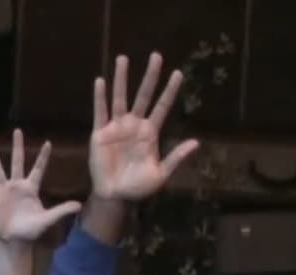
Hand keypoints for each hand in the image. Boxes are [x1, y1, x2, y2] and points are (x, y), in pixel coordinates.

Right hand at [0, 130, 82, 242]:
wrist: (15, 240)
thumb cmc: (31, 230)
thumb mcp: (47, 220)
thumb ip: (61, 211)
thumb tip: (79, 206)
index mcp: (30, 188)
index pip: (38, 169)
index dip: (42, 157)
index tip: (48, 142)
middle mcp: (16, 185)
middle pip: (17, 161)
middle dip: (17, 146)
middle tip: (18, 130)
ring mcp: (3, 191)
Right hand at [88, 53, 199, 200]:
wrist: (115, 196)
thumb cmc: (138, 187)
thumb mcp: (161, 174)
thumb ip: (176, 158)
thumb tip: (196, 143)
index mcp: (150, 133)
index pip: (162, 106)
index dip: (170, 90)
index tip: (178, 73)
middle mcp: (135, 125)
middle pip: (143, 95)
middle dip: (150, 76)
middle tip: (156, 56)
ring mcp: (117, 127)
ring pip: (120, 98)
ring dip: (121, 79)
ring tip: (123, 58)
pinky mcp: (100, 133)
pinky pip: (100, 112)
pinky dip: (100, 97)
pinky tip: (101, 81)